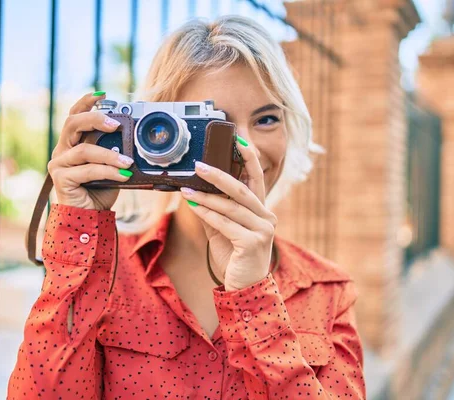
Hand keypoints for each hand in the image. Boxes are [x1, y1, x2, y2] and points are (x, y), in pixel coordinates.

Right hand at [48, 92, 133, 209]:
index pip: (74, 115)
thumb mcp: (111, 166)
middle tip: (115, 124)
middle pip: (72, 123)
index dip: (85, 102)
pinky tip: (123, 175)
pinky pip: (88, 170)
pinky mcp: (61, 178)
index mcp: (72, 143)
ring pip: (84, 150)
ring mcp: (59, 164)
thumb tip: (133, 138)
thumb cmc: (100, 190)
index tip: (102, 94)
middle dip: (94, 118)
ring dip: (110, 155)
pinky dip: (108, 171)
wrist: (90, 217)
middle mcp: (62, 150)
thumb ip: (114, 151)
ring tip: (128, 162)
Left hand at [179, 138, 276, 290]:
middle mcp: (266, 217)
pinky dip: (208, 214)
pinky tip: (194, 207)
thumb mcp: (223, 230)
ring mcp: (263, 230)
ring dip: (206, 197)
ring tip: (186, 190)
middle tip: (199, 165)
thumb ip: (215, 211)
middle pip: (241, 189)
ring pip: (231, 206)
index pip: (256, 179)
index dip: (249, 158)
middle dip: (219, 175)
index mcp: (261, 211)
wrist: (244, 288)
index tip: (238, 140)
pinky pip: (226, 223)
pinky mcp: (252, 243)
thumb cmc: (234, 257)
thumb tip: (194, 191)